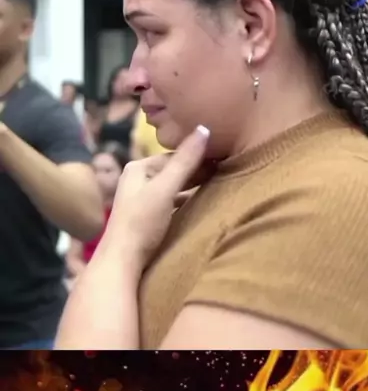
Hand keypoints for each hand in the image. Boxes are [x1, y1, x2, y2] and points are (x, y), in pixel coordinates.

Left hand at [101, 126, 209, 271]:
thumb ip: (185, 161)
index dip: (198, 157)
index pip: (174, 156)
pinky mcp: (145, 217)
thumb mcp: (165, 189)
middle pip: (173, 171)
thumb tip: (204, 128)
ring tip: (216, 188)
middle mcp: (136, 180)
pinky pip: (171, 202)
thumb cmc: (141, 223)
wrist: (121, 262)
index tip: (223, 159)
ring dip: (192, 187)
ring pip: (173, 187)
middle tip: (224, 172)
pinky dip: (185, 201)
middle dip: (196, 172)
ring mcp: (140, 199)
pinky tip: (199, 206)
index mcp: (137, 168)